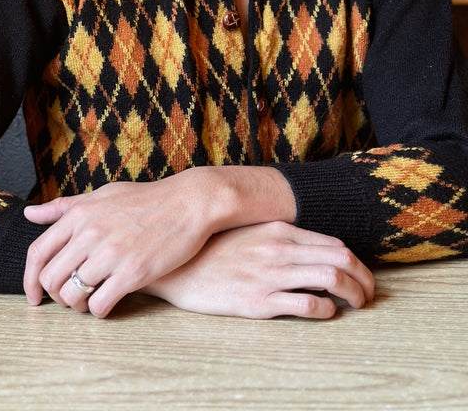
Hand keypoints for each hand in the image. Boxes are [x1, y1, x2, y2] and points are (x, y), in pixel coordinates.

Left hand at [23, 167, 295, 317]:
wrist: (188, 203)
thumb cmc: (144, 200)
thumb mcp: (101, 196)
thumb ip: (64, 207)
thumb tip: (29, 214)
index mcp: (79, 214)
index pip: (37, 253)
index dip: (29, 280)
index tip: (34, 297)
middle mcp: (90, 233)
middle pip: (51, 279)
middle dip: (54, 296)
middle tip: (68, 300)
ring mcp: (111, 253)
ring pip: (73, 295)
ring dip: (77, 306)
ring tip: (88, 302)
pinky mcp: (133, 272)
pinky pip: (100, 305)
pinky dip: (98, 311)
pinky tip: (106, 305)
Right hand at [144, 221, 374, 318]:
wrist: (174, 266)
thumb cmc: (211, 251)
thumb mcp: (247, 233)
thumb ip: (277, 237)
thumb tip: (310, 248)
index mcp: (278, 230)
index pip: (335, 244)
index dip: (357, 263)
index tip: (362, 276)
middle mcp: (279, 249)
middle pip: (342, 261)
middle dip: (364, 279)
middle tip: (369, 295)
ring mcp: (270, 275)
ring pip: (331, 280)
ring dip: (354, 295)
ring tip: (357, 305)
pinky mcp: (259, 301)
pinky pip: (307, 304)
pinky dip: (326, 310)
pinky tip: (326, 313)